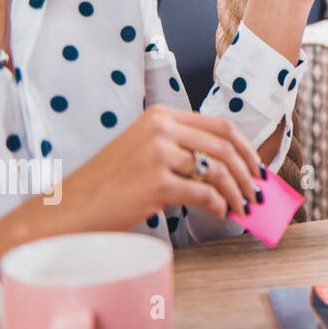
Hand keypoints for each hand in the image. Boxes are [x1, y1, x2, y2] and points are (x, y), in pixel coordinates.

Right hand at [0, 107, 265, 266]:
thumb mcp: (145, 150)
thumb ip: (182, 149)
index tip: (257, 166)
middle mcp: (160, 128)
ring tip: (242, 207)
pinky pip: (204, 193)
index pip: (220, 125)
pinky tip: (221, 212)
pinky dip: (219, 205)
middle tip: (257, 191)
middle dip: (248, 172)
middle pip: (225, 147)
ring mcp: (158, 154)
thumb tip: (228, 166)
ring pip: (218, 170)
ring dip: (237, 192)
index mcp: (161, 115)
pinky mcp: (156, 182)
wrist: (70, 208)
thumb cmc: (110, 184)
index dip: (246, 147)